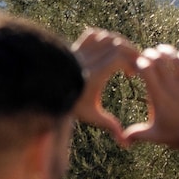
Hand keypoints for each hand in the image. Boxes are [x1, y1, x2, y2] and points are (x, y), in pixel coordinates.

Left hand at [71, 28, 140, 144]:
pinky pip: (92, 34)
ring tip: (122, 57)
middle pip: (118, 43)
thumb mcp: (91, 115)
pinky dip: (102, 37)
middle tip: (134, 65)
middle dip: (131, 52)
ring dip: (118, 44)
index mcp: (96, 73)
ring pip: (106, 37)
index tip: (135, 75)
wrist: (44, 91)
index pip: (121, 57)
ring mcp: (80, 51)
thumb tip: (125, 143)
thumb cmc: (70, 104)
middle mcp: (89, 58)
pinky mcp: (74, 47)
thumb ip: (109, 125)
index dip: (134, 63)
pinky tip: (106, 50)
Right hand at [123, 44, 178, 149]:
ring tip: (162, 50)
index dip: (140, 62)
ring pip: (176, 58)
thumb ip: (137, 134)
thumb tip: (122, 139)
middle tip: (148, 54)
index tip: (138, 64)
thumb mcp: (155, 135)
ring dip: (168, 52)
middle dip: (151, 53)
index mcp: (158, 97)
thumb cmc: (178, 137)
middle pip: (159, 60)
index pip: (146, 70)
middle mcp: (172, 87)